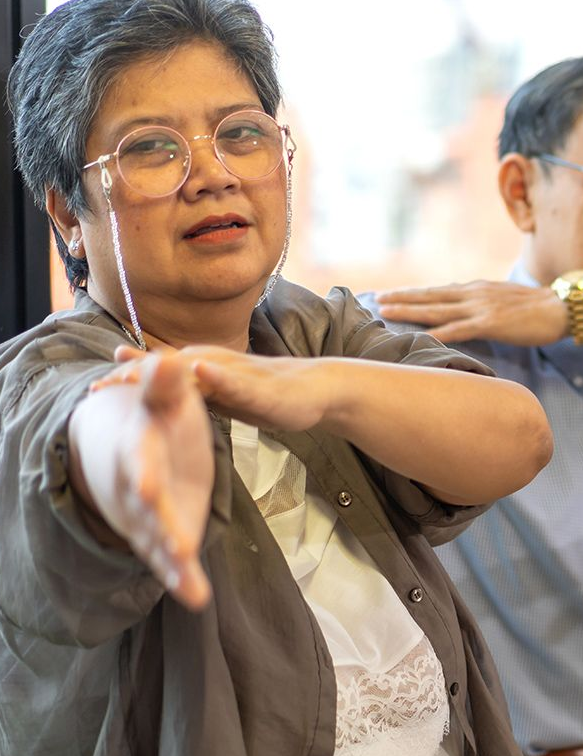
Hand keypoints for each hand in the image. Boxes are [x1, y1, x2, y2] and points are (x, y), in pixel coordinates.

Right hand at [71, 351, 214, 608]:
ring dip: (170, 560)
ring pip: (156, 540)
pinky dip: (183, 578)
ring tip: (187, 578)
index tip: (149, 488)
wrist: (124, 442)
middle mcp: (135, 486)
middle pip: (145, 510)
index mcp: (137, 450)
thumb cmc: (154, 417)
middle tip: (175, 547)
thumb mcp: (164, 398)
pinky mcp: (160, 533)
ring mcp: (144, 515)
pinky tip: (197, 597)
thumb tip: (168, 359)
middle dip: (159, 527)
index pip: (139, 462)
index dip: (143, 474)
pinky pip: (171, 559)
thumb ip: (166, 385)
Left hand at [97, 345, 336, 432]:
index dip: (124, 378)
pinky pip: (236, 381)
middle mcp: (214, 363)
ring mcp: (237, 373)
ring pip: (194, 371)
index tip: (93, 391)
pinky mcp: (260, 386)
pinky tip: (201, 371)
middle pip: (165, 367)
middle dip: (131, 375)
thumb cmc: (266, 392)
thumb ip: (185, 386)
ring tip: (135, 377)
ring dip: (163, 371)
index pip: (156, 371)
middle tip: (99, 388)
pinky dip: (218, 375)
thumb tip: (148, 381)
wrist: (316, 390)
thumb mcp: (217, 392)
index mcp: (201, 368)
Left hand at [373, 280, 570, 345]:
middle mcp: (474, 294)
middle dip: (403, 298)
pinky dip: (439, 332)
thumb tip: (471, 317)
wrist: (562, 307)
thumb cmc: (539, 308)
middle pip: (431, 296)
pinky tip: (423, 336)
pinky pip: (459, 329)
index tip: (392, 295)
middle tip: (377, 299)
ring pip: (438, 309)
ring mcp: (481, 308)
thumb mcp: (506, 302)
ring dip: (410, 310)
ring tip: (386, 311)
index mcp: (478, 290)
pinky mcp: (491, 322)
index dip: (414, 293)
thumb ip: (486, 307)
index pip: (439, 291)